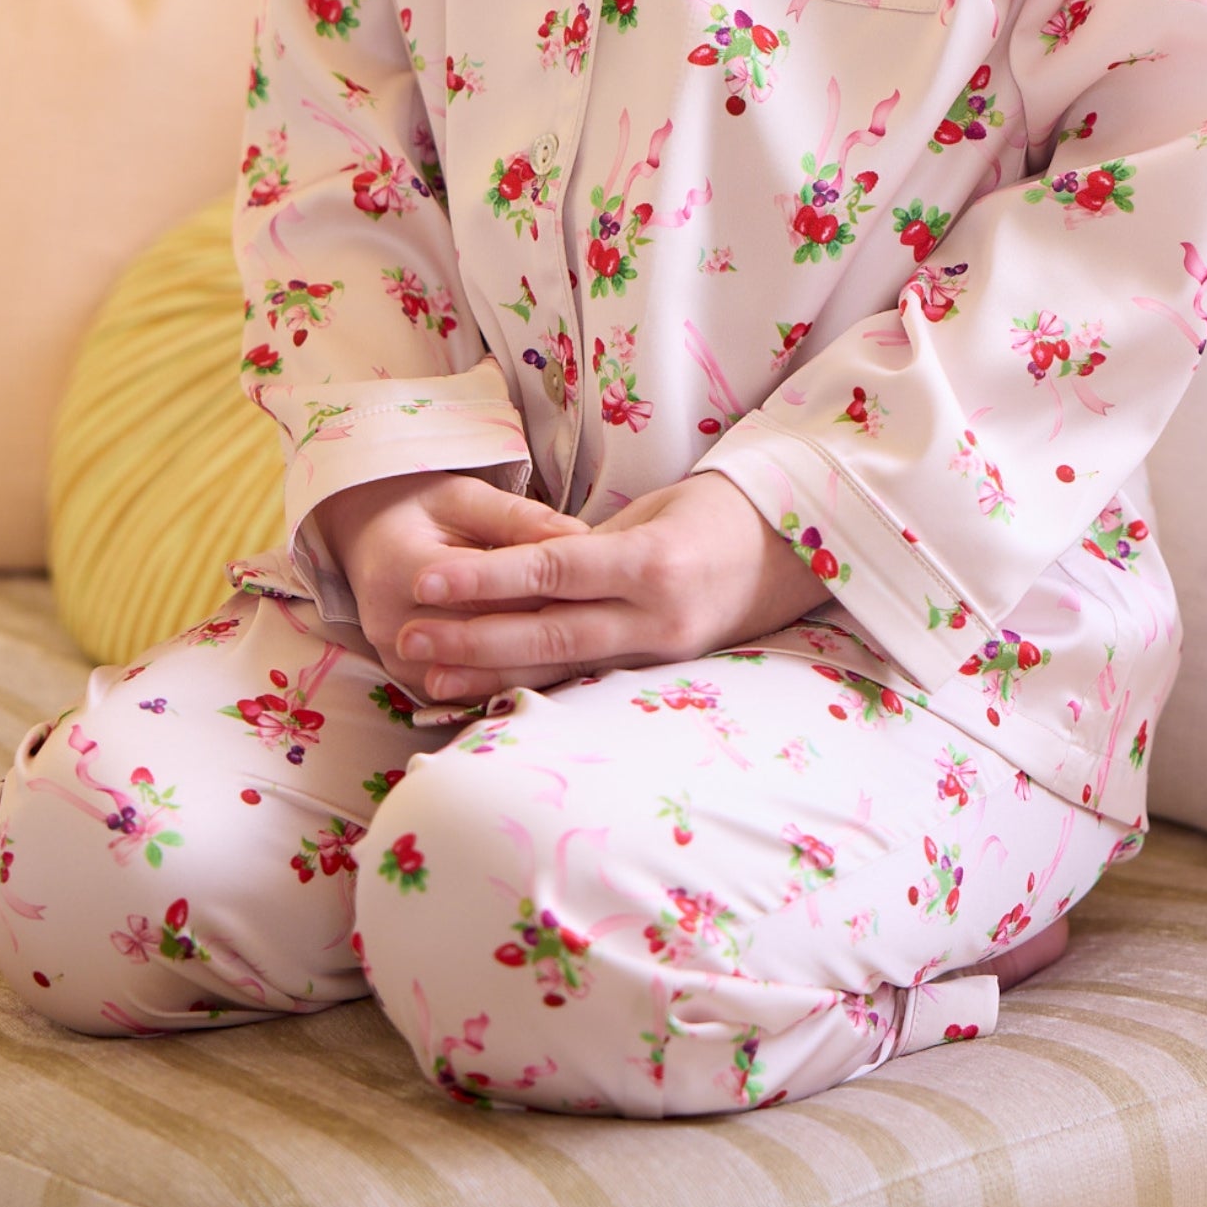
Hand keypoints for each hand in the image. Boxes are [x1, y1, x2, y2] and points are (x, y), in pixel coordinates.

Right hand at [309, 472, 588, 705]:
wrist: (366, 535)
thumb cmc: (420, 508)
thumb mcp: (466, 497)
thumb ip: (518, 518)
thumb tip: (580, 535)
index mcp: (403, 568)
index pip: (487, 594)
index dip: (546, 594)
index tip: (600, 590)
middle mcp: (393, 624)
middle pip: (485, 641)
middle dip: (547, 634)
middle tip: (607, 629)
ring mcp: (397, 661)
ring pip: (478, 676)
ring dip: (531, 667)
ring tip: (590, 655)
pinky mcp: (408, 680)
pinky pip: (465, 689)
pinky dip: (507, 679)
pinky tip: (553, 672)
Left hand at [391, 473, 827, 701]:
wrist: (799, 551)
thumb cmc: (719, 514)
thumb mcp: (653, 514)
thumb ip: (591, 548)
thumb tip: (527, 570)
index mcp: (652, 562)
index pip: (553, 571)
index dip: (487, 578)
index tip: (427, 579)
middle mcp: (656, 617)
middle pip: (549, 633)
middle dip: (473, 637)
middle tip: (407, 636)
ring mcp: (663, 654)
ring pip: (563, 668)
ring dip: (493, 672)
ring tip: (430, 675)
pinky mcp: (666, 674)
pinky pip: (590, 680)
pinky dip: (538, 686)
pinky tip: (491, 692)